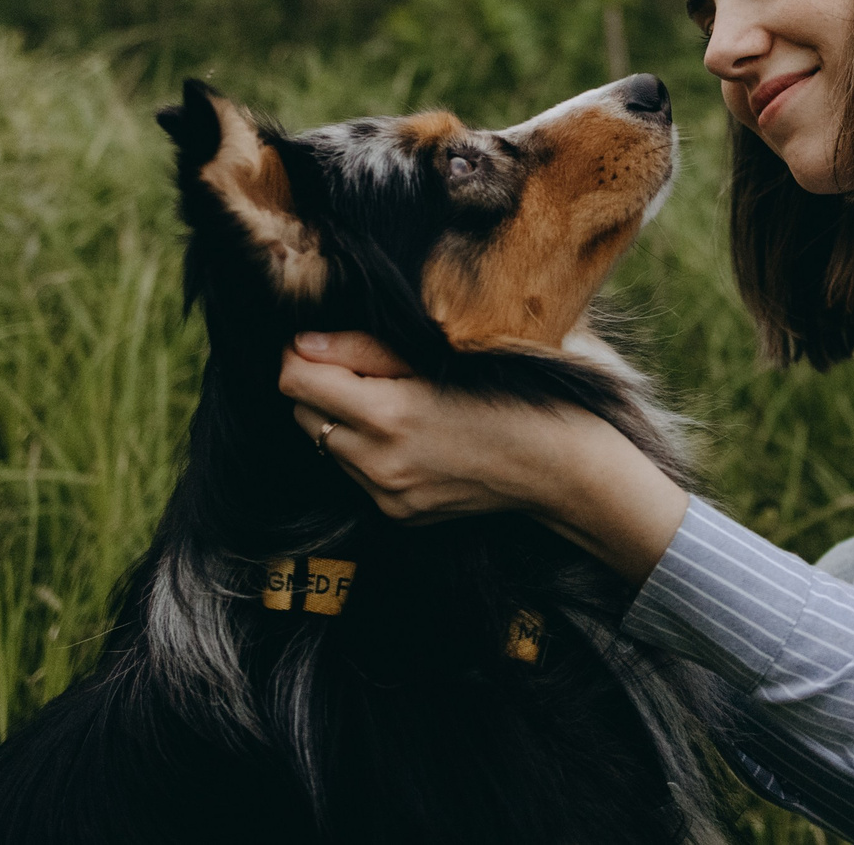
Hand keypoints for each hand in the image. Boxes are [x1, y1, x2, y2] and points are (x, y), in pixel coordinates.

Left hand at [279, 332, 689, 584]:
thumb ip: (364, 349)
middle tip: (371, 366)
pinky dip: (369, 447)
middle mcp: (377, 463)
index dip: (302, 351)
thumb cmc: (513, 393)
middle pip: (300, 413)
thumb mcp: (441, 355)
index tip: (327, 339)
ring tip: (398, 398)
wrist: (559, 465)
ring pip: (325, 444)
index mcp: (388, 414)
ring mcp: (386, 495)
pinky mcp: (398, 514)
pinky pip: (356, 472)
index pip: (293, 379)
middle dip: (321, 384)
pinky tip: (414, 432)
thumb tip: (301, 342)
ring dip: (344, 416)